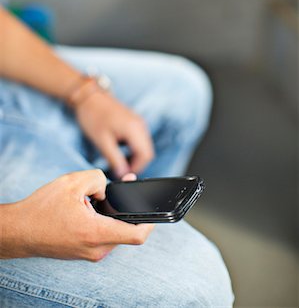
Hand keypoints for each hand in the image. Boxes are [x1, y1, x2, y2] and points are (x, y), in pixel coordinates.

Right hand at [1, 170, 153, 260]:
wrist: (18, 231)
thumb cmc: (42, 209)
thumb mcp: (72, 181)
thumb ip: (98, 178)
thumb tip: (107, 188)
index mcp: (96, 234)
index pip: (137, 235)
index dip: (150, 221)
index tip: (155, 209)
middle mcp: (96, 249)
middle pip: (125, 229)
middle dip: (125, 207)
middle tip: (119, 186)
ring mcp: (89, 253)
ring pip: (113, 231)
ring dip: (111, 212)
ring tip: (93, 196)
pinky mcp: (83, 252)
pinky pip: (102, 235)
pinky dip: (101, 220)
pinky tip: (89, 206)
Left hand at [75, 91, 153, 177]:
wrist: (88, 97)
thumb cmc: (93, 115)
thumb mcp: (102, 142)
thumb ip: (115, 160)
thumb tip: (123, 175)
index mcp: (135, 129)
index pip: (146, 155)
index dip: (137, 168)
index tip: (124, 175)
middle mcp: (140, 125)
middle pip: (147, 152)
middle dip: (136, 164)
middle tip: (120, 171)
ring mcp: (138, 122)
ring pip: (144, 147)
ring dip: (134, 157)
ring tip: (118, 162)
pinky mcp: (134, 122)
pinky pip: (139, 140)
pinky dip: (132, 149)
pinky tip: (119, 152)